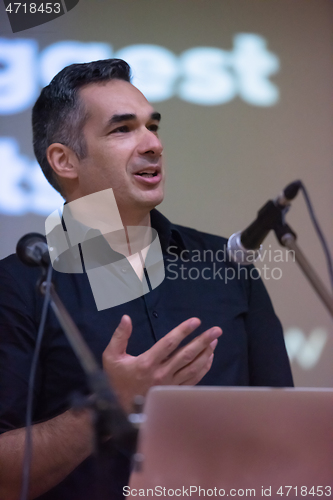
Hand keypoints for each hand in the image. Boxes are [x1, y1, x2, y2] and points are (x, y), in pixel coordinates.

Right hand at [102, 315, 221, 412]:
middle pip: (187, 354)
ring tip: (215, 340)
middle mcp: (161, 373)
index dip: (183, 331)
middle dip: (203, 341)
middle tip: (217, 330)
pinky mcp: (174, 392)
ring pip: (193, 367)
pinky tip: (209, 358)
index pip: (169, 343)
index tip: (196, 321)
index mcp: (147, 362)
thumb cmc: (116, 379)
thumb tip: (126, 318)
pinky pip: (193, 379)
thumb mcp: (111, 356)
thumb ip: (119, 336)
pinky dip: (204, 368)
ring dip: (206, 353)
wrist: (119, 408)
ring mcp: (170, 384)